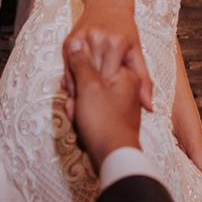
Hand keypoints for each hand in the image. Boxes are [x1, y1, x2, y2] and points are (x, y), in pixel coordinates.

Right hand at [62, 4, 153, 117]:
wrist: (107, 3)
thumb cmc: (125, 31)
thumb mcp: (136, 53)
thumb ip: (142, 80)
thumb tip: (148, 107)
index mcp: (116, 45)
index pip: (109, 82)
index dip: (108, 100)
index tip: (109, 115)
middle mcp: (97, 41)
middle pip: (91, 81)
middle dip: (92, 100)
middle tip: (96, 116)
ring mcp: (80, 40)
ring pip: (76, 77)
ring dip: (79, 94)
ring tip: (85, 108)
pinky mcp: (68, 41)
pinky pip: (67, 69)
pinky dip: (72, 82)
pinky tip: (78, 92)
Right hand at [65, 42, 141, 173]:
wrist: (114, 159)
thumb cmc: (104, 122)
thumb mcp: (89, 87)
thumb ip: (81, 62)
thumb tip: (75, 42)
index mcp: (126, 73)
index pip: (93, 60)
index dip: (78, 76)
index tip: (76, 89)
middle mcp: (125, 84)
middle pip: (90, 77)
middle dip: (78, 94)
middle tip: (77, 108)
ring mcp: (118, 100)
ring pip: (88, 94)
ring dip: (78, 107)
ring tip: (80, 120)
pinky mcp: (111, 114)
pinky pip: (91, 108)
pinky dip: (83, 116)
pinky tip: (81, 125)